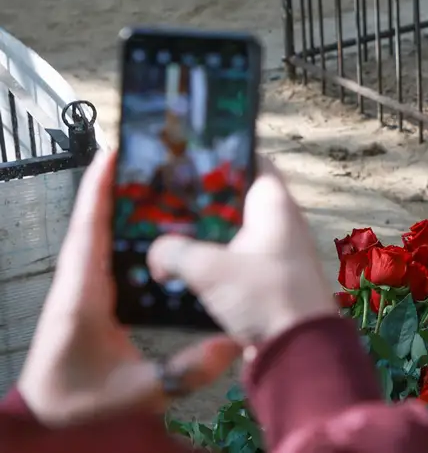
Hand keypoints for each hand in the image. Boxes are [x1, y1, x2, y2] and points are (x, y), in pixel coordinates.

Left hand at [17, 151, 239, 426]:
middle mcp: (79, 283)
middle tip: (155, 156)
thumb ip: (181, 372)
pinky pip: (109, 252)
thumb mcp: (134, 392)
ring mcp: (84, 289)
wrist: (50, 423)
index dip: (98, 190)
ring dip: (125, 205)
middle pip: (96, 221)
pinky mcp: (94, 299)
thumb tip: (229, 346)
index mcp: (81, 295)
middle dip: (121, 186)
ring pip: (101, 234)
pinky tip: (158, 224)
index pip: (87, 231)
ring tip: (162, 179)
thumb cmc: (82, 405)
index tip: (113, 152)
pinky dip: (127, 229)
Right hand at [146, 156, 336, 355]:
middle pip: (237, 197)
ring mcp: (277, 251)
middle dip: (202, 199)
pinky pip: (236, 259)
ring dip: (204, 234)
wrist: (299, 350)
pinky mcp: (269, 279)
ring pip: (234, 230)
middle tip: (164, 197)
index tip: (188, 157)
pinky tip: (182, 267)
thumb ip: (174, 252)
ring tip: (164, 231)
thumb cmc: (264, 296)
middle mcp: (280, 222)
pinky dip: (213, 260)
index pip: (253, 161)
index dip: (223, 155)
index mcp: (274, 204)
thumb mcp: (208, 269)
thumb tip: (156, 254)